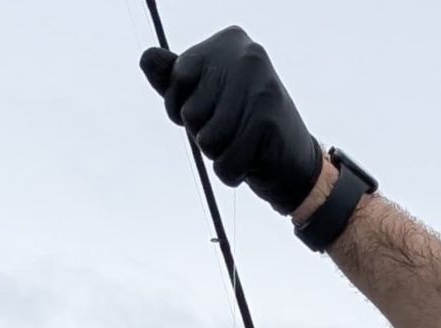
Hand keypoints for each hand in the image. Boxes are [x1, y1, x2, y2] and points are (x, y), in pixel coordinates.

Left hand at [139, 26, 324, 216]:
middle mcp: (248, 56)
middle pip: (191, 112)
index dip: (182, 106)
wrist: (293, 161)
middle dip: (203, 133)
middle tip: (233, 128)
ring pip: (207, 140)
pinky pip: (225, 164)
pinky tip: (253, 160)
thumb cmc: (240, 125)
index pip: (176, 78)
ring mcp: (262, 88)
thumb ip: (172, 79)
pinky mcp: (269, 123)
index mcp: (230, 42)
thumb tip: (147, 57)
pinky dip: (232, 173)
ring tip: (242, 143)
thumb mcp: (203, 98)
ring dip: (218, 155)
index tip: (211, 108)